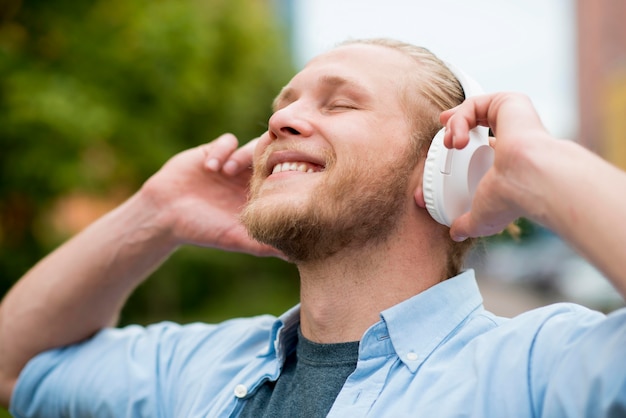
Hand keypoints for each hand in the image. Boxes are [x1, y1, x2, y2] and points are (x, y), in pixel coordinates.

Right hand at [140, 133, 281, 256]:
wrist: (164, 214)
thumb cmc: (201, 229)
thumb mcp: (234, 238)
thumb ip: (262, 244)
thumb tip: (292, 256)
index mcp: (258, 196)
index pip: (283, 179)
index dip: (284, 177)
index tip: (276, 183)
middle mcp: (248, 179)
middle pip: (271, 158)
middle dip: (265, 161)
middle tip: (257, 170)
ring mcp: (231, 163)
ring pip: (251, 146)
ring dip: (242, 156)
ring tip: (226, 172)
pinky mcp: (214, 152)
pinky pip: (228, 141)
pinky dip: (222, 150)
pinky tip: (210, 167)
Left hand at [439, 93, 553, 240]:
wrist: (528, 178)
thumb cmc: (510, 198)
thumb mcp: (481, 216)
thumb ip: (467, 223)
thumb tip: (456, 233)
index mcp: (506, 162)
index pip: (475, 154)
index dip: (450, 159)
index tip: (431, 171)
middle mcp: (512, 138)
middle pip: (471, 128)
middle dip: (449, 135)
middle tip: (441, 147)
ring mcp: (512, 119)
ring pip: (472, 112)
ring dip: (453, 126)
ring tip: (452, 144)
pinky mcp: (510, 102)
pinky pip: (474, 102)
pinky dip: (459, 118)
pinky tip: (458, 137)